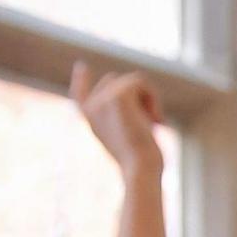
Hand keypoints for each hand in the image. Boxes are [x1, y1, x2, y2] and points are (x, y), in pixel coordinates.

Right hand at [69, 63, 163, 178]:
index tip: (81, 66)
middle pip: (114, 80)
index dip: (81, 80)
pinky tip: (156, 119)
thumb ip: (124, 118)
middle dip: (138, 95)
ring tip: (155, 121)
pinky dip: (154, 98)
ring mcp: (102, 99)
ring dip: (149, 99)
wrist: (140, 169)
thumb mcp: (130, 138)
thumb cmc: (142, 161)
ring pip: (131, 80)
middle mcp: (92, 108)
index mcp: (92, 120)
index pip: (80, 95)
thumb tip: (137, 98)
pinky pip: (140, 80)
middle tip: (154, 121)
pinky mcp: (117, 96)